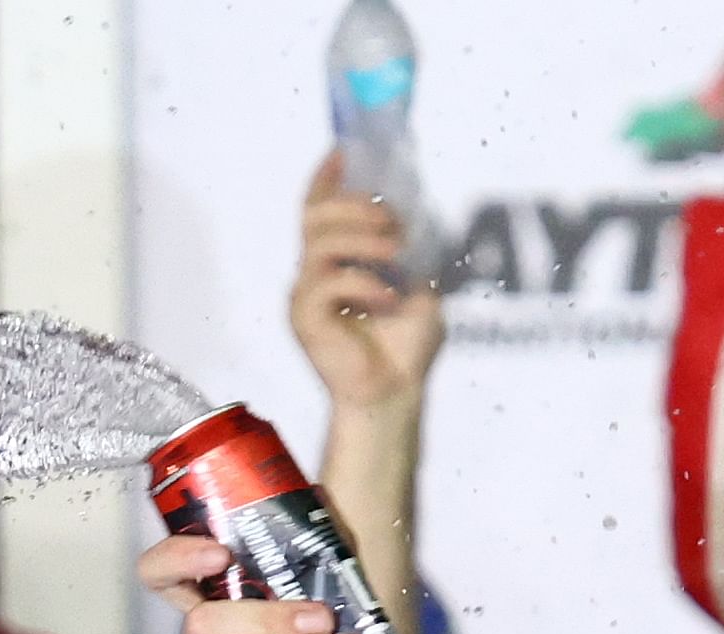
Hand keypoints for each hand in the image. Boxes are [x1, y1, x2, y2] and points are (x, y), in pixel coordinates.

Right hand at [294, 154, 442, 414]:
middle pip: (315, 216)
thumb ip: (410, 254)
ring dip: (362, 238)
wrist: (396, 394)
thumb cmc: (404, 346)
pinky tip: (389, 298)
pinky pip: (326, 283)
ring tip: (395, 252)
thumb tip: (415, 215)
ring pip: (320, 242)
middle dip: (354, 206)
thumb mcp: (419, 288)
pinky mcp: (304, 317)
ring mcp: (305, 294)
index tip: (342, 150)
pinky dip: (363, 283)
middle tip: (391, 219)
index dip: (326, 178)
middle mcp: (314, 273)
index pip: (319, 209)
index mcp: (336, 262)